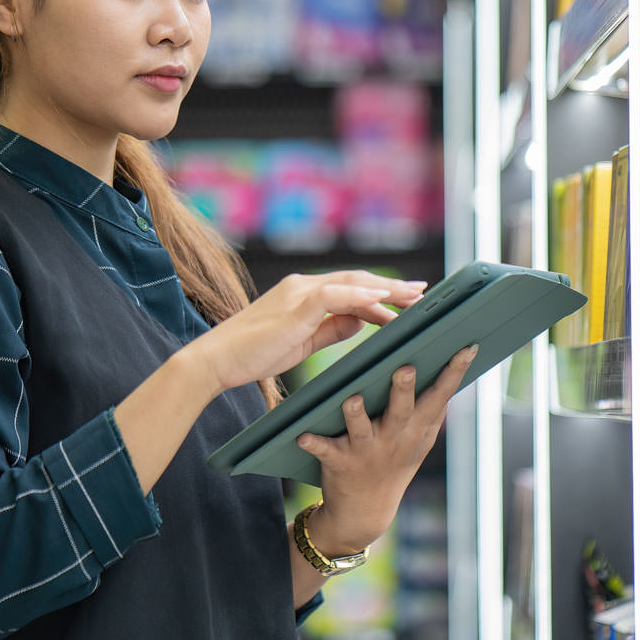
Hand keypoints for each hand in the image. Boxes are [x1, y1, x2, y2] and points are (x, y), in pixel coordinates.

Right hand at [184, 270, 427, 397]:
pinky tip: (382, 301)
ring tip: (412, 298)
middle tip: (422, 293)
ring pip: (350, 283)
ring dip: (384, 290)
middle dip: (391, 287)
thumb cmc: (253, 355)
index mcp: (302, 294)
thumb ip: (329, 329)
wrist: (218, 359)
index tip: (405, 298)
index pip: (349, 288)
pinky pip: (334, 294)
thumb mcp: (301, 343)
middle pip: (356, 280)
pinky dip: (360, 296)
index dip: (379, 292)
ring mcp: (297, 292)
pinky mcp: (294, 305)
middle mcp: (302, 286)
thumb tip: (359, 321)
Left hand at [295, 343, 477, 555]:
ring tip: (353, 399)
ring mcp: (367, 451)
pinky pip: (325, 451)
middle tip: (406, 368)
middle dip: (404, 390)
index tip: (467, 347)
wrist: (366, 511)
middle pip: (402, 411)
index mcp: (416, 429)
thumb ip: (433, 408)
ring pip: (362, 429)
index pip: (440, 397)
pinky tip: (302, 436)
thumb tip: (452, 366)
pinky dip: (314, 444)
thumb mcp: (420, 440)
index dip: (454, 372)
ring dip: (357, 415)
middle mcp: (394, 439)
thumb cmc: (394, 461)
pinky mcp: (340, 463)